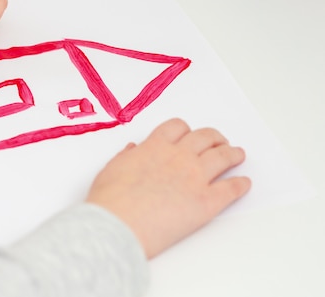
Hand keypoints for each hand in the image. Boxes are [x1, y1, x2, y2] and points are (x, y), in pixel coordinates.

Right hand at [86, 118, 250, 258]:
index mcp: (153, 147)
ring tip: (238, 155)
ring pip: (222, 157)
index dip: (186, 130)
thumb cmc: (109, 201)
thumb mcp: (111, 170)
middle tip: (219, 141)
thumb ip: (126, 157)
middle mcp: (177, 157)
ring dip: (232, 154)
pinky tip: (244, 183)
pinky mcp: (206, 202)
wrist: (116, 225)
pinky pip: (231, 189)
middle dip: (214, 138)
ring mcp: (194, 178)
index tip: (190, 134)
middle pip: (204, 138)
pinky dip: (240, 185)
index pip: (177, 128)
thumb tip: (133, 150)